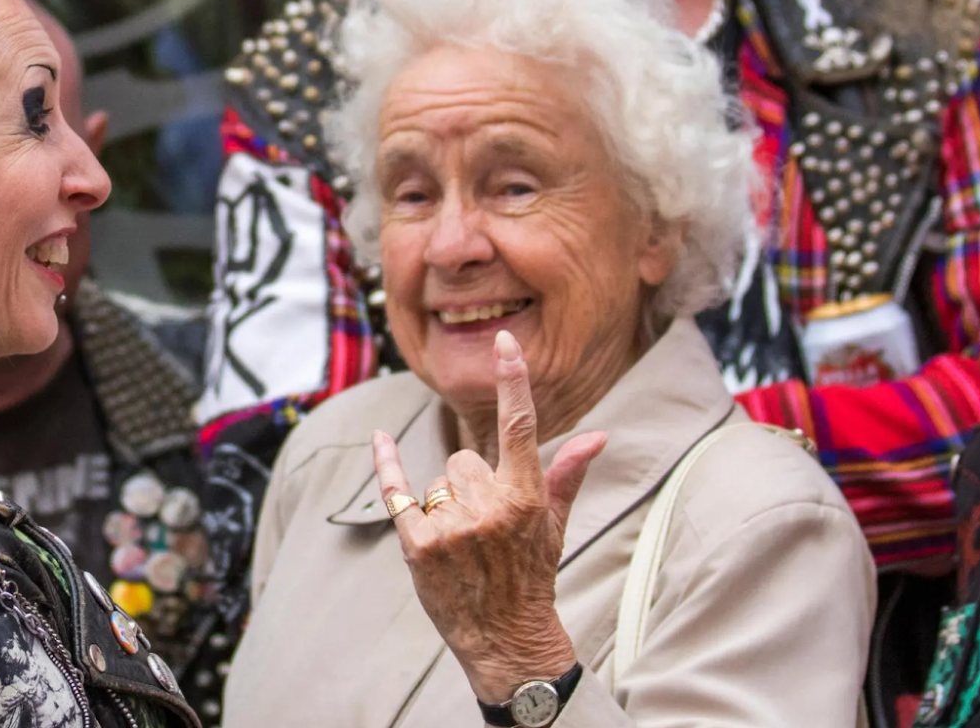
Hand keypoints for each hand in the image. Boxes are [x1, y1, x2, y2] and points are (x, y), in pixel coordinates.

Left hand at [373, 329, 607, 703]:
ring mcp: (451, 527)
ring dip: (445, 504)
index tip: (503, 341)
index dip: (512, 382)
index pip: (520, 427)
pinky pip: (396, 491)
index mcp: (527, 498)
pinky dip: (387, 466)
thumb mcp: (554, 526)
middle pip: (464, 459)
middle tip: (485, 528)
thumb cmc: (532, 576)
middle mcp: (490, 509)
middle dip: (471, 485)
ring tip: (464, 544)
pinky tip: (379, 438)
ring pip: (437, 481)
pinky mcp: (418, 544)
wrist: (506, 638)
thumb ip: (568, 474)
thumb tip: (600, 435)